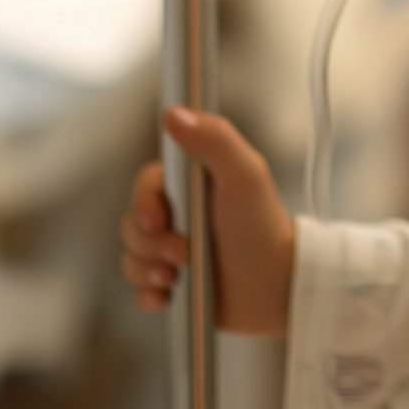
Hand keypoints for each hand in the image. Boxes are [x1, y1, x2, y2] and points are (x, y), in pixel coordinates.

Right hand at [120, 107, 295, 337]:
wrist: (276, 287)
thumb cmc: (263, 227)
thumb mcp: (244, 175)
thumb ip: (215, 139)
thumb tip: (174, 113)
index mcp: (191, 181)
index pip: (145, 182)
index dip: (143, 202)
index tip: (158, 219)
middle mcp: (179, 211)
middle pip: (134, 222)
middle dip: (151, 243)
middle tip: (182, 252)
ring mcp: (173, 246)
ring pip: (132, 255)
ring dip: (149, 269)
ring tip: (179, 275)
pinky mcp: (172, 280)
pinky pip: (138, 287)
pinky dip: (148, 293)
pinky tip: (169, 295)